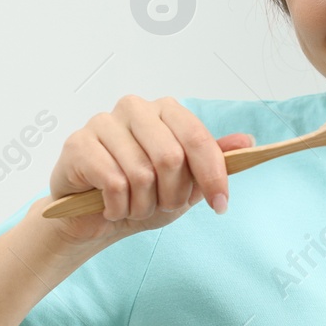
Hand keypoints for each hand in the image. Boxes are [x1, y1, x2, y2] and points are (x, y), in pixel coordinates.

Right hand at [40, 95, 253, 250]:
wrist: (92, 217)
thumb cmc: (140, 194)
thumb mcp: (185, 182)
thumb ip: (212, 160)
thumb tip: (247, 142)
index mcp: (164, 110)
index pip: (197, 137)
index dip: (213, 175)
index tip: (220, 205)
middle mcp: (134, 108)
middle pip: (170, 157)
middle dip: (173, 195)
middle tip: (162, 207)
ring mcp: (103, 123)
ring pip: (141, 174)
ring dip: (142, 206)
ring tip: (133, 207)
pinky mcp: (78, 144)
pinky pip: (113, 183)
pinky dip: (118, 207)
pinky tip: (112, 208)